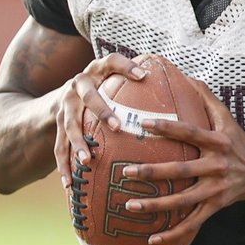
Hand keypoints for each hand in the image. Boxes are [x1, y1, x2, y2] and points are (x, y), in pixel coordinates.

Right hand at [53, 52, 147, 183]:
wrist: (64, 93)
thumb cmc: (106, 87)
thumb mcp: (118, 78)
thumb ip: (144, 80)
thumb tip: (189, 84)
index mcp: (98, 70)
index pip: (112, 61)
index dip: (126, 67)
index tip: (144, 76)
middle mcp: (78, 85)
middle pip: (88, 95)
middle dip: (101, 111)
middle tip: (118, 126)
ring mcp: (64, 105)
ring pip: (69, 124)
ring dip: (77, 142)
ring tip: (88, 160)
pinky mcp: (56, 125)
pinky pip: (58, 147)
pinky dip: (63, 165)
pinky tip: (70, 183)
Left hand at [119, 78, 244, 244]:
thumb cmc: (238, 143)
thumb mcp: (228, 119)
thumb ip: (206, 97)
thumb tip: (185, 74)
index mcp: (218, 142)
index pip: (190, 132)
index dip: (167, 127)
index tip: (142, 123)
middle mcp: (217, 166)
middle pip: (182, 170)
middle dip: (153, 172)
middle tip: (125, 172)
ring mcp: (216, 189)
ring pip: (183, 201)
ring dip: (156, 205)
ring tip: (129, 206)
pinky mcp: (215, 207)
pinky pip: (192, 223)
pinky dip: (172, 233)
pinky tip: (151, 238)